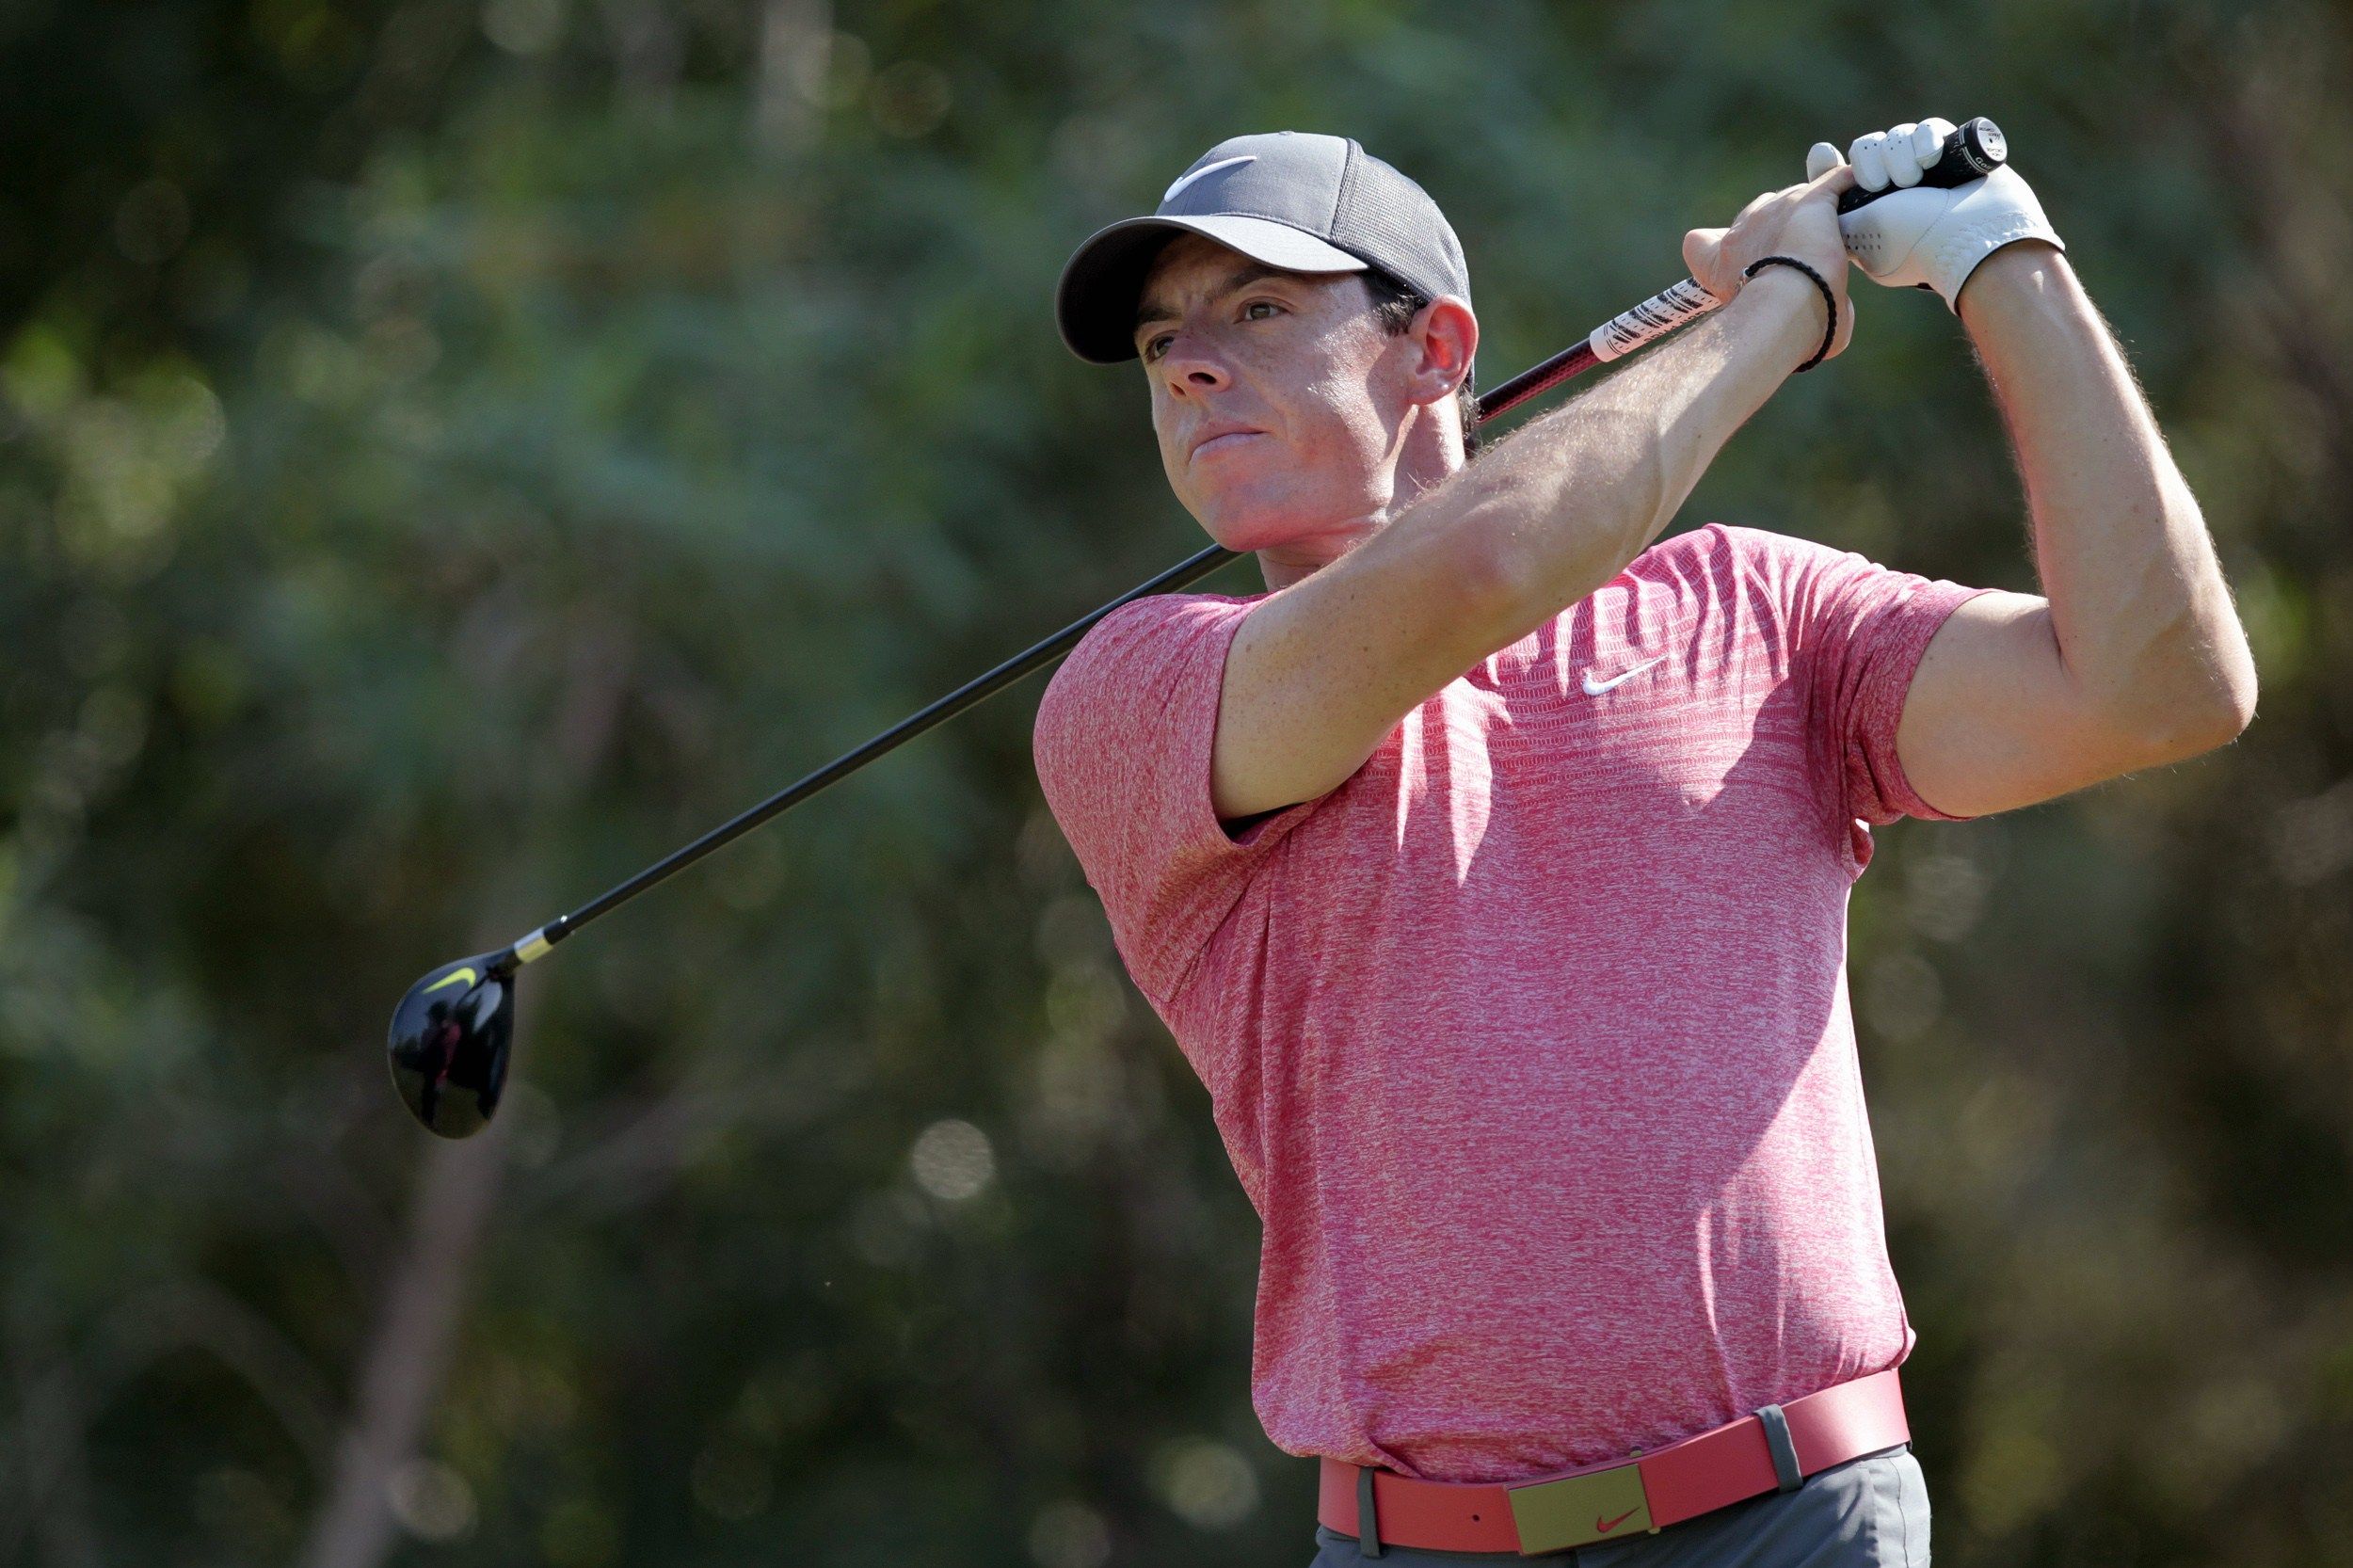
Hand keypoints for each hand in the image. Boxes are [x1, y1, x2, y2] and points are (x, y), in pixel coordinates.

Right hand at [1683, 160, 1857, 361]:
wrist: (1787, 306)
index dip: (1716, 247)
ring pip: (1792, 199)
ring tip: (1828, 234)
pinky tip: (1855, 193)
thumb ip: (1778, 317)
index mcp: (1716, 265)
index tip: (1739, 262)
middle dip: (1774, 231)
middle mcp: (1739, 232)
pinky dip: (1844, 186)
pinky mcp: (1810, 200)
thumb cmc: (1774, 331)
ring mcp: (1774, 211)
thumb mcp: (1762, 328)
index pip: (1699, 244)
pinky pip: (1832, 182)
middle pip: (1754, 216)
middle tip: (1798, 254)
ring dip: (1806, 213)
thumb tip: (1822, 328)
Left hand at [1808, 118, 2067, 313]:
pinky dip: (1924, 139)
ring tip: (1914, 179)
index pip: (1843, 174)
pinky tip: (1930, 159)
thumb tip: (1820, 166)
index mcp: (1870, 208)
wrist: (1973, 239)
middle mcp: (1896, 187)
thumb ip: (1835, 205)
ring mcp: (1926, 169)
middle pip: (1867, 149)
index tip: (1824, 156)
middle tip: (1884, 186)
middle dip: (1872, 162)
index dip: (1831, 165)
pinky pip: (1927, 128)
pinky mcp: (1954, 151)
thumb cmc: (1916, 242)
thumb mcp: (1861, 233)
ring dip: (1899, 155)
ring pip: (1895, 136)